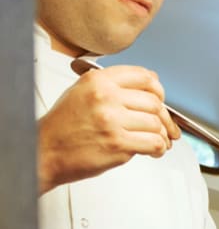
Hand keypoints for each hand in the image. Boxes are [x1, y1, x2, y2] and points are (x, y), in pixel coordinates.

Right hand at [36, 65, 181, 193]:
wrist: (44, 150)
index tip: (159, 99)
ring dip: (161, 135)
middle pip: (154, 102)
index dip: (158, 90)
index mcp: (98, 81)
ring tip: (157, 141)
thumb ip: (113, 86)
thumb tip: (151, 84)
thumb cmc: (63, 126)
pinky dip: (159, 148)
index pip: (144, 77)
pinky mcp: (117, 143)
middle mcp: (105, 97)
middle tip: (163, 125)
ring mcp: (112, 120)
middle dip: (163, 117)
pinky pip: (153, 142)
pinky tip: (154, 150)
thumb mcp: (82, 93)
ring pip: (156, 123)